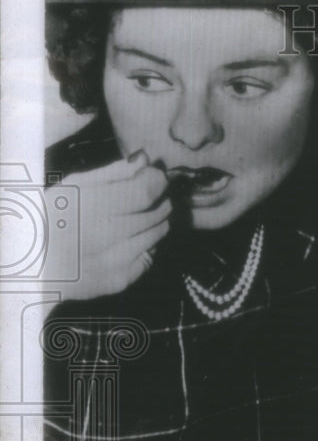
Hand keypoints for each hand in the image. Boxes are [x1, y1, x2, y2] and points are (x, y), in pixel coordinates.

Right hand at [44, 152, 170, 299]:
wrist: (33, 265)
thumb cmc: (50, 218)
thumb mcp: (72, 187)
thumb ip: (112, 173)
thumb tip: (144, 160)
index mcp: (89, 206)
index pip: (145, 191)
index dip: (157, 181)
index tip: (155, 176)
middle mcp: (104, 236)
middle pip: (155, 214)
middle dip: (160, 202)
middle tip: (154, 198)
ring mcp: (114, 261)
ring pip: (156, 236)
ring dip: (157, 223)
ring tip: (143, 217)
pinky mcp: (119, 280)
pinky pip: (147, 258)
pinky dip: (146, 247)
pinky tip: (128, 241)